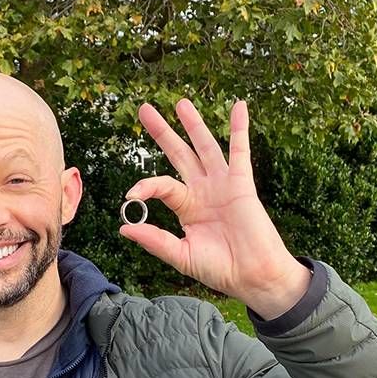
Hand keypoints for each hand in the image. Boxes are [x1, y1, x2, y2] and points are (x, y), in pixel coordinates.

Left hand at [121, 99, 310, 317]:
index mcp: (186, 207)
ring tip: (180, 102)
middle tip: (144, 110)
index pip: (161, 185)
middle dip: (162, 132)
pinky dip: (240, 128)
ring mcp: (222, 184)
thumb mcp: (181, 255)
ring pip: (205, 146)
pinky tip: (239, 106)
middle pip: (178, 154)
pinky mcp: (241, 183)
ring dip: (193, 124)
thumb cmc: (220, 269)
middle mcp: (202, 190)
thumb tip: (123, 228)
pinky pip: (240, 151)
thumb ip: (155, 240)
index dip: (144, 186)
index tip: (130, 195)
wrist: (253, 276)